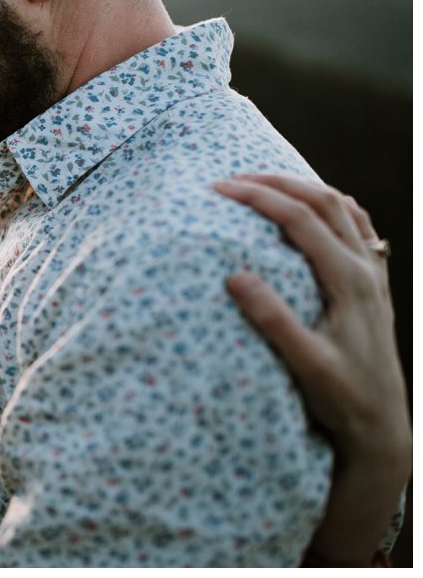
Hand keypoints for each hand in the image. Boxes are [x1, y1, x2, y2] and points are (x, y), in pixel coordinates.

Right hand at [213, 173, 409, 563]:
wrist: (382, 424)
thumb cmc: (340, 398)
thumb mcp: (303, 363)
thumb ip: (271, 319)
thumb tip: (235, 276)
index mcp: (349, 282)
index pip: (301, 220)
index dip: (259, 198)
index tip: (220, 189)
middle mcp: (366, 270)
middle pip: (323, 201)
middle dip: (275, 182)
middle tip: (232, 179)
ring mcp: (374, 274)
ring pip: (342, 207)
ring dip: (301, 188)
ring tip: (262, 185)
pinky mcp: (373, 284)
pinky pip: (358, 226)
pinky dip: (330, 205)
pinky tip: (310, 208)